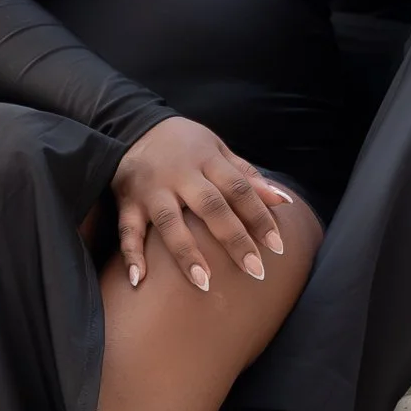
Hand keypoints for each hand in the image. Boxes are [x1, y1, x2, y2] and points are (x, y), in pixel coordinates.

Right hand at [114, 118, 295, 293]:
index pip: (239, 188)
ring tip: (204, 283)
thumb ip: (247, 176)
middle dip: (234, 238)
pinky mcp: (128, 202)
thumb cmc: (185, 144)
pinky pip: (127, 230)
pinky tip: (137, 280)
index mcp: (206, 159)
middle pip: (211, 207)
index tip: (277, 247)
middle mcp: (180, 174)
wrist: (132, 127)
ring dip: (186, 253)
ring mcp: (152, 190)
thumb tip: (283, 201)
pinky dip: (131, 254)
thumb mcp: (217, 150)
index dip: (259, 216)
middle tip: (255, 270)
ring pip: (170, 222)